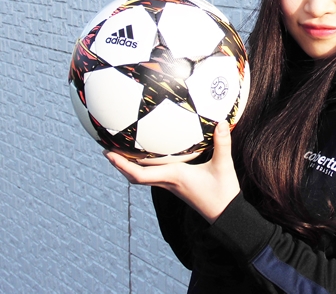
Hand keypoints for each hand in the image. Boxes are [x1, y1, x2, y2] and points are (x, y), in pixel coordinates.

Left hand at [104, 121, 239, 223]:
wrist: (226, 214)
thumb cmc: (223, 192)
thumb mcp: (223, 165)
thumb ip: (222, 143)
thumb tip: (222, 122)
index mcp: (174, 176)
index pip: (140, 174)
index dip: (122, 164)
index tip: (108, 153)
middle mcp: (168, 182)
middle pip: (135, 177)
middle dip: (120, 164)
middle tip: (107, 150)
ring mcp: (172, 185)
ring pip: (144, 177)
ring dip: (130, 167)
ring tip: (123, 152)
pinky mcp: (177, 186)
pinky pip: (155, 176)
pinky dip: (146, 168)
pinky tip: (151, 158)